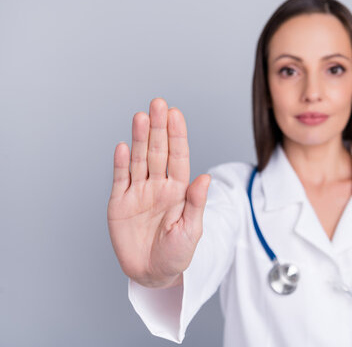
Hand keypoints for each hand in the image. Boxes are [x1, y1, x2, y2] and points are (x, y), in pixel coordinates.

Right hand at [107, 98, 209, 288]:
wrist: (152, 273)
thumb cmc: (177, 253)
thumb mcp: (191, 230)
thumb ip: (196, 203)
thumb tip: (206, 177)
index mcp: (178, 190)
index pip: (178, 157)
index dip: (177, 136)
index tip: (176, 114)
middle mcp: (159, 185)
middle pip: (158, 152)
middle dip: (159, 128)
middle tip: (158, 104)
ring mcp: (138, 192)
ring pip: (140, 160)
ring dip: (140, 139)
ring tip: (141, 117)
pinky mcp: (119, 202)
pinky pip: (121, 179)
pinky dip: (121, 163)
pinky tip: (124, 146)